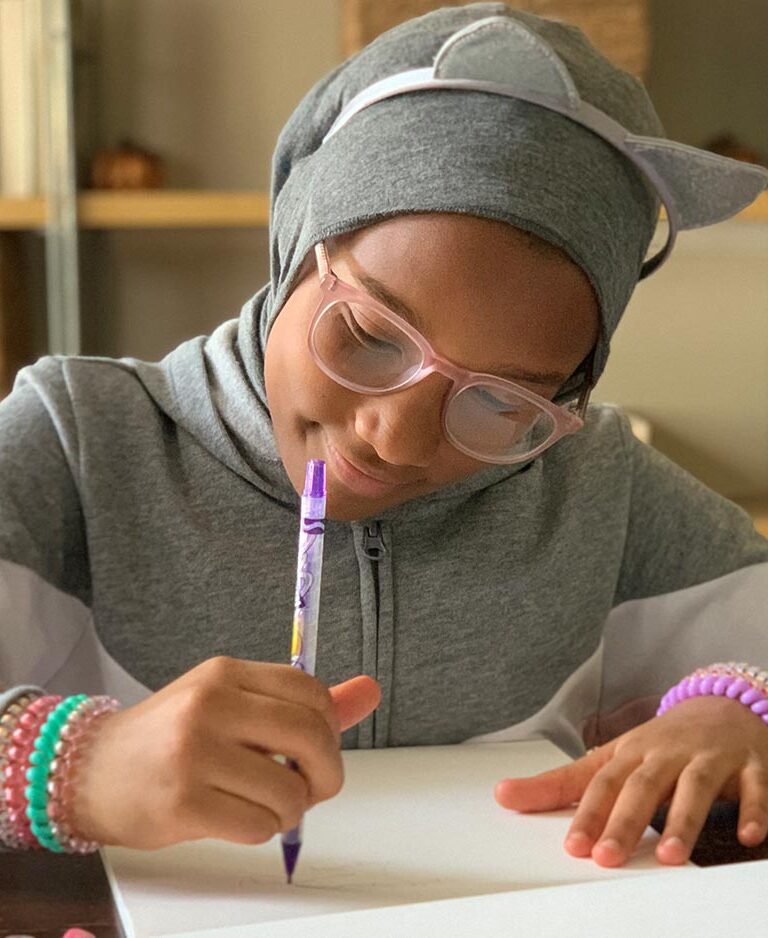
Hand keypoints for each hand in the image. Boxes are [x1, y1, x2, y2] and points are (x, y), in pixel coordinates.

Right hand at [69, 657, 380, 848]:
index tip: (315, 748)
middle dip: (325, 772)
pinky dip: (261, 831)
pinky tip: (235, 817)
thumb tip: (369, 691)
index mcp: (227, 674)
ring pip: (290, 790)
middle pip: (311, 736)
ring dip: (289, 809)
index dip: (329, 727)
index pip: (310, 691)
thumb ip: (300, 703)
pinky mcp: (183, 802)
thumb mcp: (230, 704)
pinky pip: (260, 827)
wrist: (90, 771)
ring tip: (261, 803)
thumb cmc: (168, 738)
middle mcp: (211, 705)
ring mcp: (195, 753)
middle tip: (311, 785)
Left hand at [495, 695, 767, 866]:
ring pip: (695, 786)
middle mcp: (666, 753)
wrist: (721, 707)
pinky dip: (754, 809)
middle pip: (643, 786)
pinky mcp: (749, 765)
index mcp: (631, 753)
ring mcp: (708, 758)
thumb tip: (503, 795)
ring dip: (683, 820)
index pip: (602, 782)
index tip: (573, 846)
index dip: (587, 813)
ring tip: (669, 855)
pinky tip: (750, 835)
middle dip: (624, 821)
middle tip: (608, 858)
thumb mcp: (610, 758)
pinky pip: (755, 788)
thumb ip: (560, 783)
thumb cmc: (659, 743)